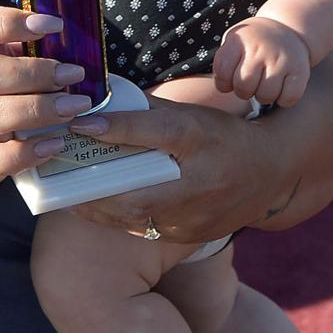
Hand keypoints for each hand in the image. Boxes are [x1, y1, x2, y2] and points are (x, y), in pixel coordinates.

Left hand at [62, 97, 291, 240]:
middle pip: (140, 191)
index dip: (117, 128)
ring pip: (138, 217)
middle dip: (94, 187)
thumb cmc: (222, 134)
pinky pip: (147, 230)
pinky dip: (118, 220)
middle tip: (60, 176)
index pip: (156, 131)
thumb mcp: (192, 114)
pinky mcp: (194, 235)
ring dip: (99, 208)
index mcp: (200, 138)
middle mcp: (202, 179)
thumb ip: (147, 109)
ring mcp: (199, 214)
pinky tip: (95, 210)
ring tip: (67, 196)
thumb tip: (99, 96)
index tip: (80, 124)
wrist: (272, 169)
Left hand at [213, 16, 311, 106]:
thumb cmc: (253, 43)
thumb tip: (223, 87)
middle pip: (244, 86)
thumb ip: (223, 61)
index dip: (223, 83)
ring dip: (263, 96)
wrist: (287, 29)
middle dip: (243, 92)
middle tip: (249, 84)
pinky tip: (280, 88)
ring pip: (266, 95)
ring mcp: (282, 60)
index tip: (228, 81)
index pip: (223, 72)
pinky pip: (288, 98)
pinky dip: (283, 99)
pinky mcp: (301, 71)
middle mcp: (261, 49)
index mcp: (240, 41)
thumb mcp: (234, 41)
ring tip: (264, 84)